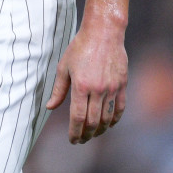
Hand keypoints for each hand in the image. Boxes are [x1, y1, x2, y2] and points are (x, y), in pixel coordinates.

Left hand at [45, 22, 127, 143]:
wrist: (104, 32)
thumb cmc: (80, 48)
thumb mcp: (63, 67)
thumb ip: (58, 90)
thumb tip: (50, 107)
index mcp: (81, 86)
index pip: (78, 118)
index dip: (74, 132)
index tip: (72, 140)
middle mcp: (98, 90)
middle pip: (93, 122)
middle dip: (86, 135)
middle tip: (81, 140)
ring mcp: (112, 88)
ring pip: (107, 118)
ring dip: (100, 130)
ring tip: (93, 134)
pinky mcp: (122, 84)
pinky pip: (120, 108)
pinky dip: (114, 120)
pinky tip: (108, 124)